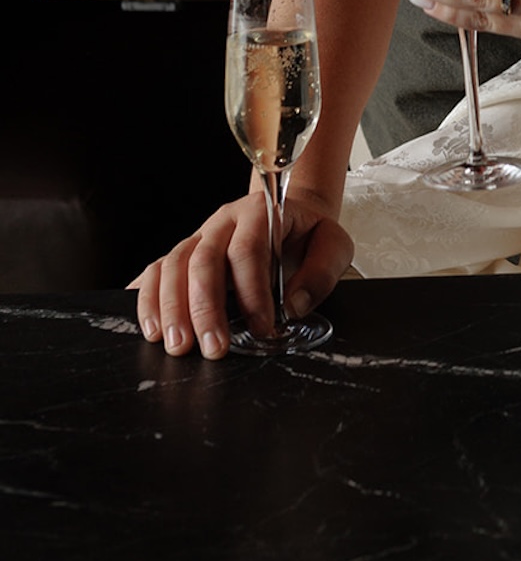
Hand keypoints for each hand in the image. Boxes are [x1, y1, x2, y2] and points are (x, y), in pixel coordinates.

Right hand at [128, 187, 353, 359]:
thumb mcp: (334, 244)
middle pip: (203, 260)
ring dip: (170, 308)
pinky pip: (155, 270)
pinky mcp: (185, 253)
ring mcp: (199, 236)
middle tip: (212, 348)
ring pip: (173, 265)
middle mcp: (223, 221)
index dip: (252, 293)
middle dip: (205, 308)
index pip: (248, 251)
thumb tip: (292, 307)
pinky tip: (145, 324)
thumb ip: (321, 272)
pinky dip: (146, 296)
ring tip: (175, 345)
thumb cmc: (310, 235)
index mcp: (260, 212)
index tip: (263, 329)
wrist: (293, 217)